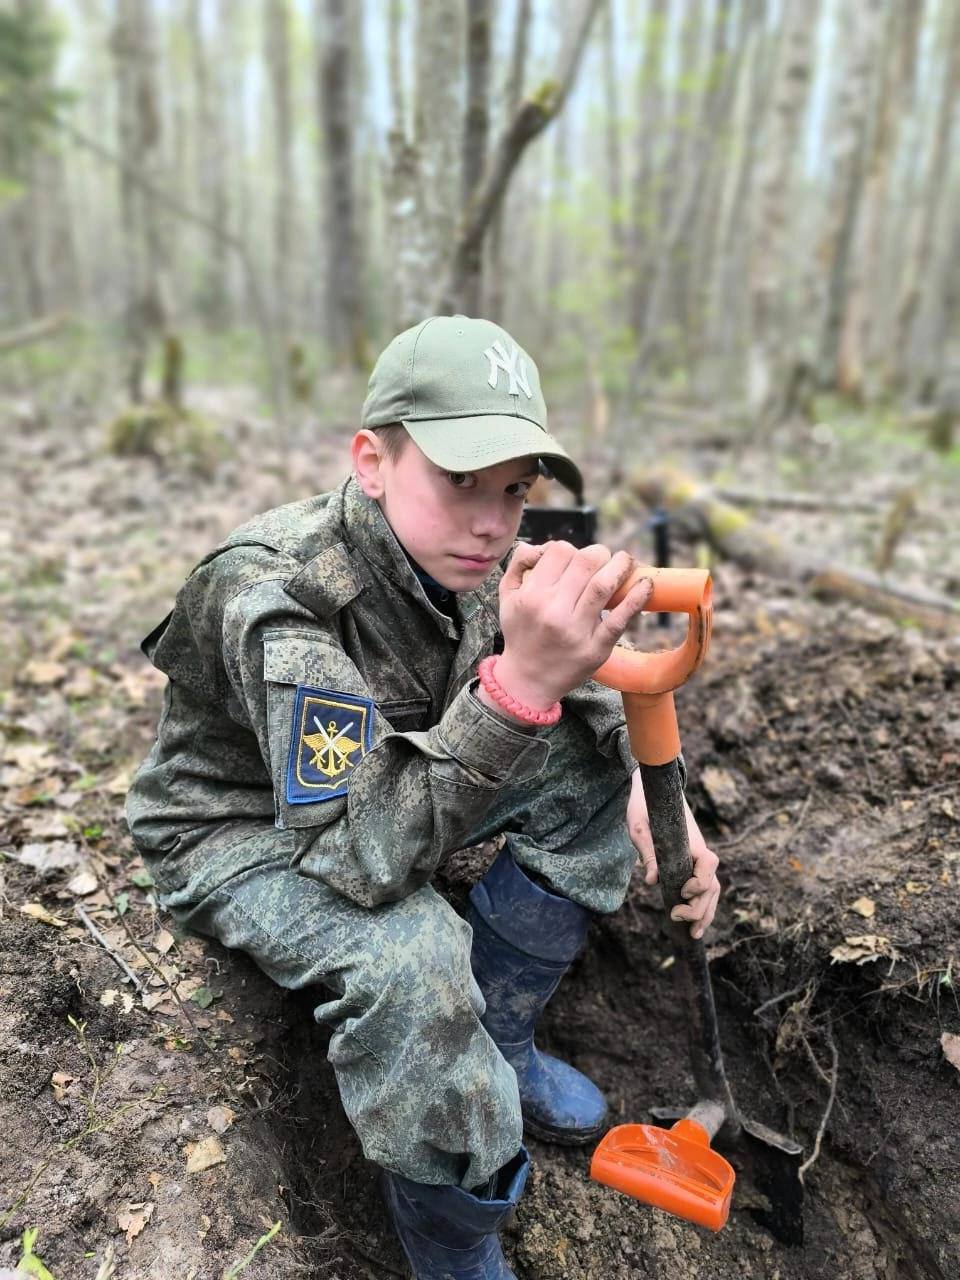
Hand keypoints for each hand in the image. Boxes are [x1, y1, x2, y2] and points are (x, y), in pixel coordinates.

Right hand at [494, 541, 651, 710]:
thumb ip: (520, 563)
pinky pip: (620, 619)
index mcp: (532, 595)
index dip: (572, 549)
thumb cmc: (521, 632)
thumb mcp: (507, 596)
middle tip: (604, 558)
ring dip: (622, 566)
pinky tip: (646, 584)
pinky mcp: (596, 648)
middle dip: (600, 553)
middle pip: (585, 562)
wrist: (527, 680)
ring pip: (604, 585)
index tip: (576, 559)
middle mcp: (553, 611)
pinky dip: (637, 598)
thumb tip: (543, 545)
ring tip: (627, 561)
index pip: (560, 551)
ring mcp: (576, 630)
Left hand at [627, 770, 720, 938]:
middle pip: (713, 885)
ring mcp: (698, 860)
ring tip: (693, 935)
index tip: (680, 892)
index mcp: (692, 841)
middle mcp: (701, 852)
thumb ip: (648, 852)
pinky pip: (703, 889)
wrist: (652, 792)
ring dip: (705, 913)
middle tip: (675, 917)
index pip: (709, 865)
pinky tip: (691, 924)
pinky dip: (701, 906)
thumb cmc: (645, 807)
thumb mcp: (639, 827)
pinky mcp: (691, 866)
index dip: (699, 883)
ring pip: (712, 891)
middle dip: (699, 907)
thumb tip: (652, 881)